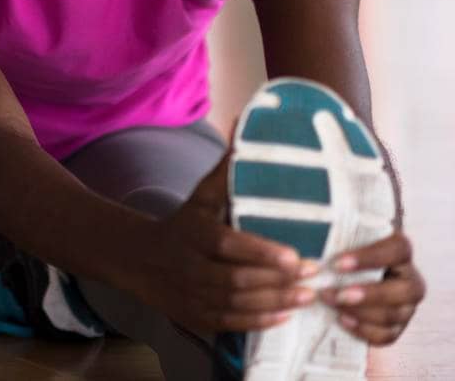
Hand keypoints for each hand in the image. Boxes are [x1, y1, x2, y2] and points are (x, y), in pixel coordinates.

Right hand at [126, 153, 319, 333]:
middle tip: (313, 275)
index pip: (228, 245)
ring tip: (308, 296)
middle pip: (236, 279)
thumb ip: (226, 172)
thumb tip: (244, 132)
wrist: (140, 260)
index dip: (261, 253)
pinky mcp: (195, 316)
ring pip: (237, 303)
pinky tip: (285, 316)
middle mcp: (190, 266)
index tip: (295, 255)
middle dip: (278, 280)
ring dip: (275, 302)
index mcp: (193, 233)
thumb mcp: (200, 197)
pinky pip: (231, 323)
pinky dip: (259, 322)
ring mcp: (191, 294)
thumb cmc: (184, 224)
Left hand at [317, 232, 424, 344]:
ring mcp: (407, 307)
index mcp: (401, 252)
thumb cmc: (343, 255)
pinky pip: (387, 335)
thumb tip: (309, 240)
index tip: (336, 263)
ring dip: (359, 312)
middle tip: (332, 294)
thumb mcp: (343, 242)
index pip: (398, 250)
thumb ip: (336, 238)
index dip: (370, 257)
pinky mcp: (398, 328)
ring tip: (331, 304)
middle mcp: (411, 280)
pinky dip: (364, 330)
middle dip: (368, 294)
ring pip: (394, 315)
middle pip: (405, 290)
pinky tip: (342, 320)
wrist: (347, 282)